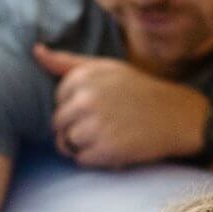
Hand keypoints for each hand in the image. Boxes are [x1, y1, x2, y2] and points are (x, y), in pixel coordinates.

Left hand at [33, 44, 209, 166]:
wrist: (176, 115)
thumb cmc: (137, 90)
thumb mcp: (105, 67)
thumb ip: (67, 62)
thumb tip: (36, 51)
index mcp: (83, 77)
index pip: (57, 101)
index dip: (77, 107)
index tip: (100, 104)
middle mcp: (86, 99)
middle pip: (58, 124)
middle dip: (76, 128)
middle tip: (105, 123)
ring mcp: (95, 125)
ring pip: (66, 143)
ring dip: (84, 145)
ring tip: (110, 134)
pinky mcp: (105, 150)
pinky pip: (81, 160)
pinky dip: (96, 159)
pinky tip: (116, 146)